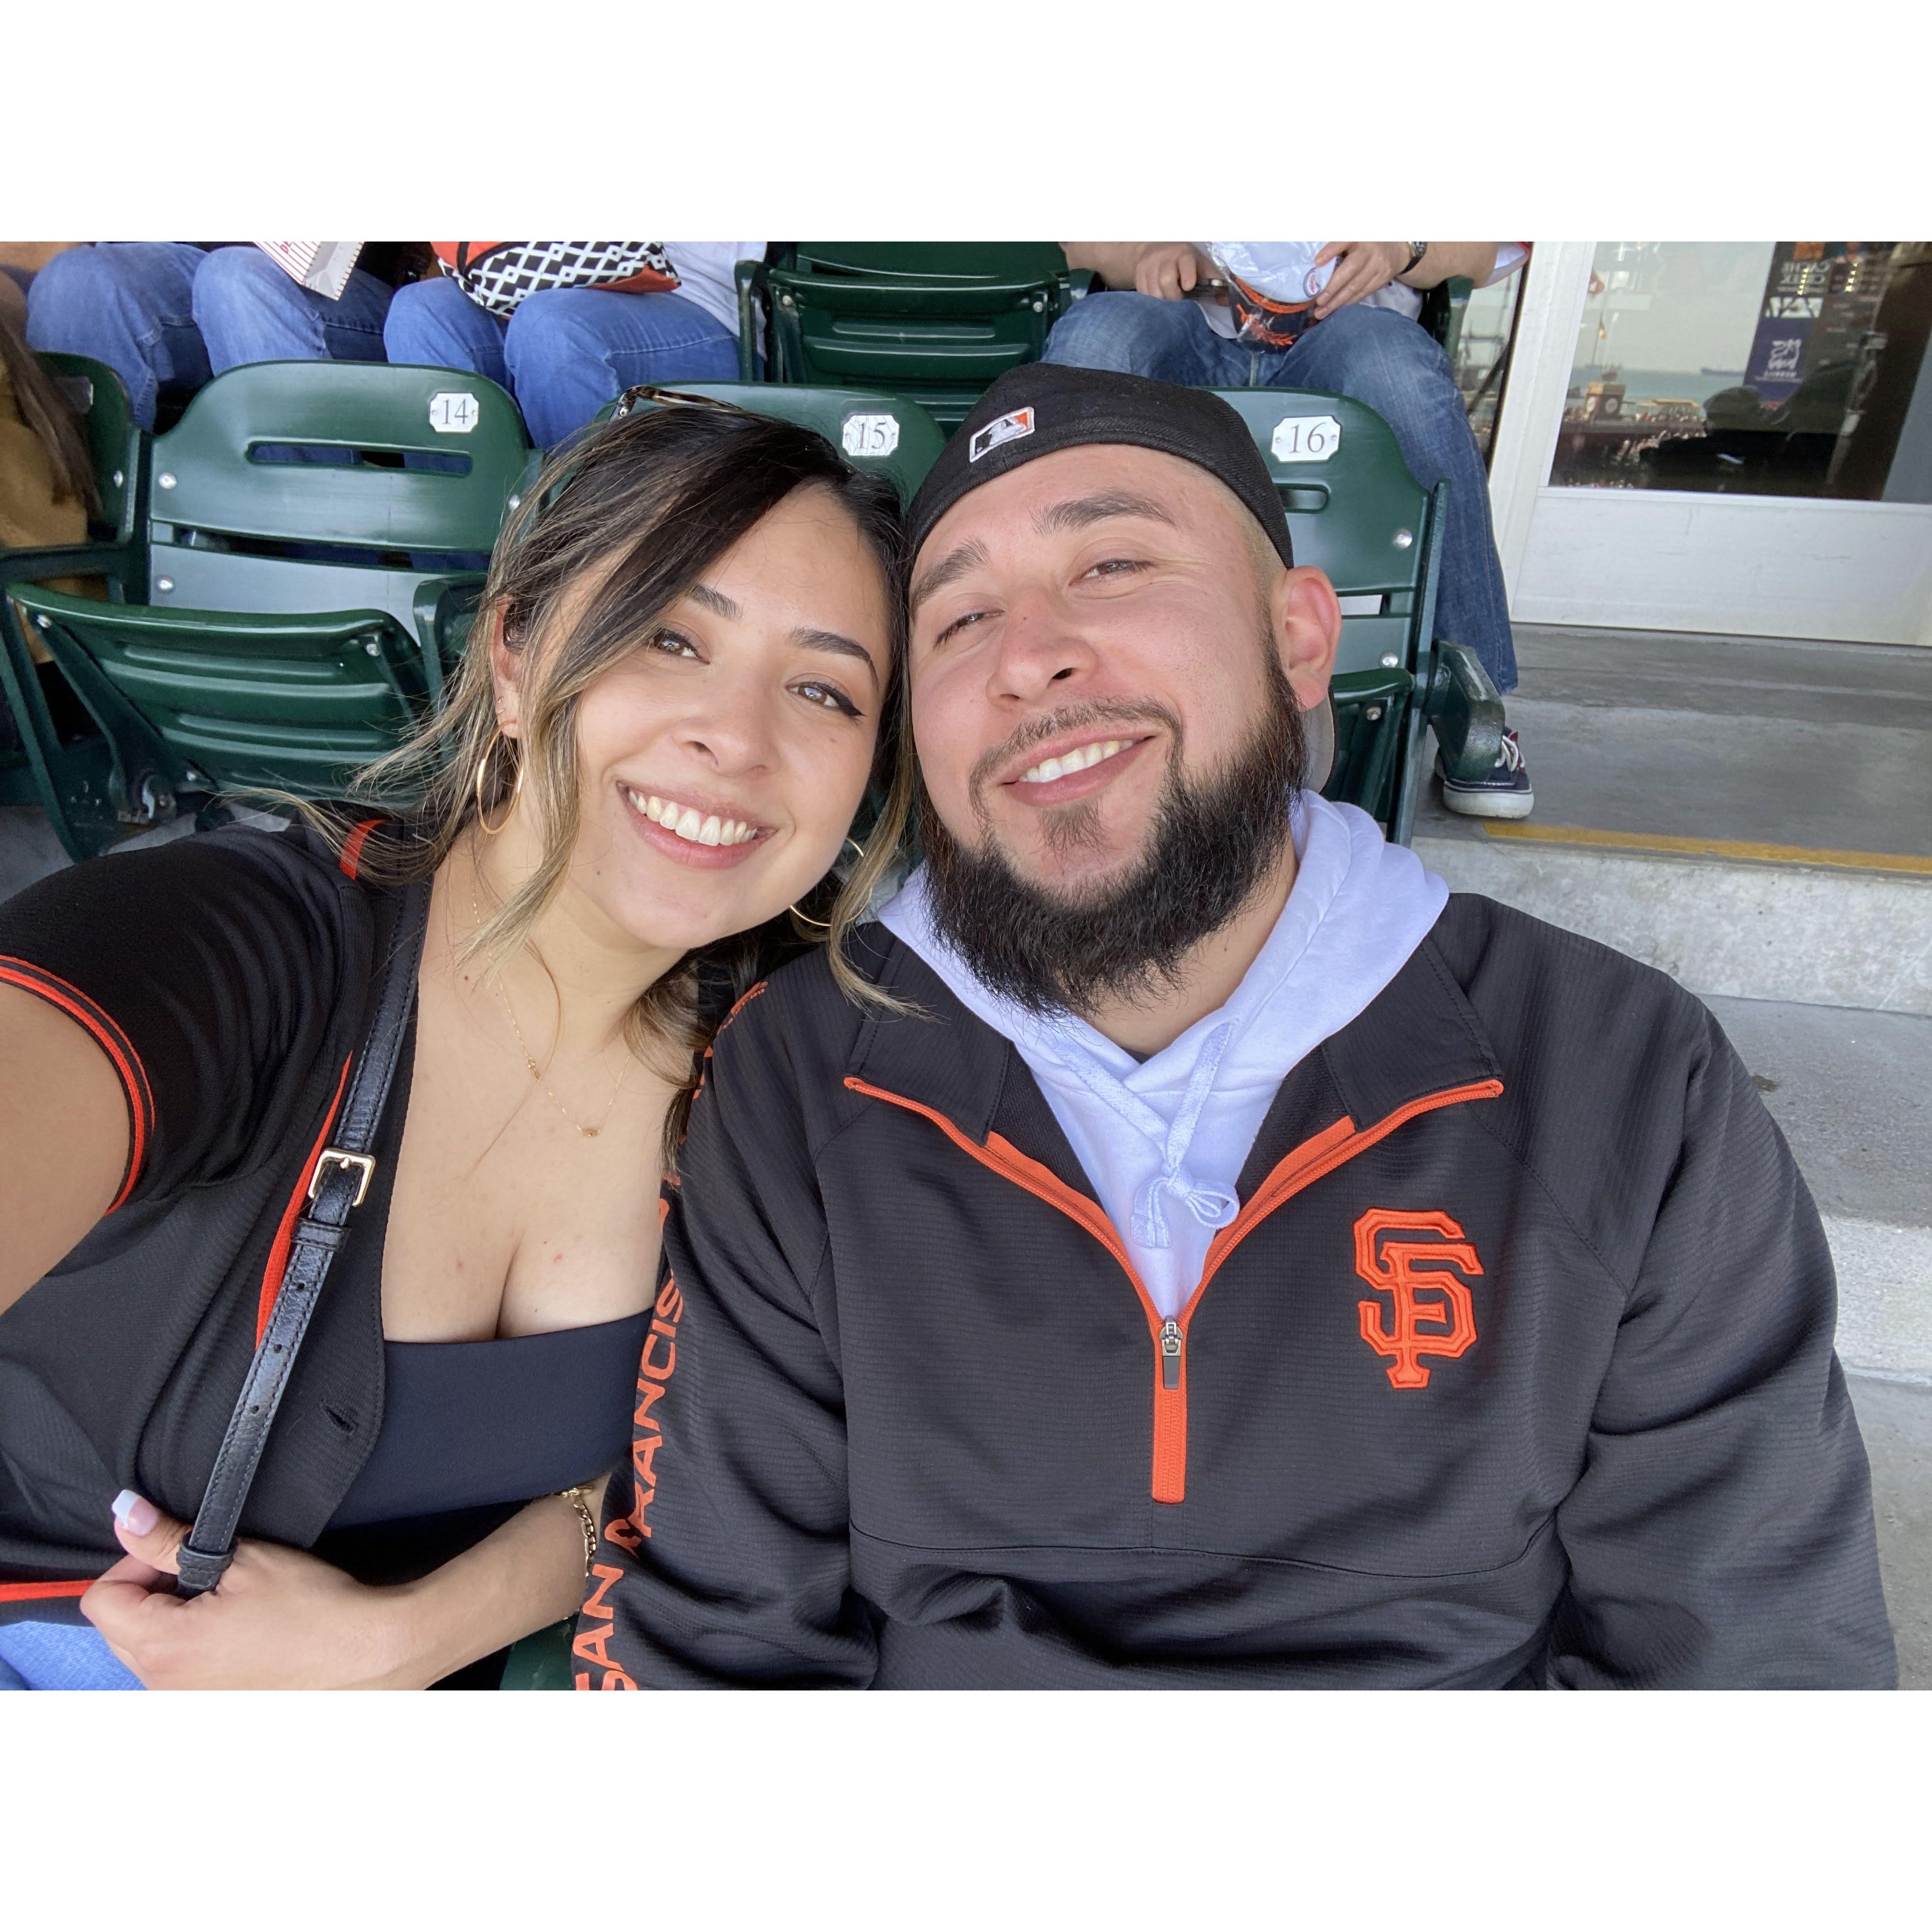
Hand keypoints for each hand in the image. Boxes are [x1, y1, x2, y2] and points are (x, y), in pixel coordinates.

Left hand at [82, 1491, 431, 1688]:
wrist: (369, 1650)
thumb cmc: (313, 1607)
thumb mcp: (239, 1559)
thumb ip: (169, 1540)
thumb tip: (126, 1515)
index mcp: (164, 1649)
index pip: (101, 1599)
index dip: (135, 1561)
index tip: (176, 1551)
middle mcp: (164, 1689)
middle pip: (118, 1629)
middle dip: (151, 1591)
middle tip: (205, 1571)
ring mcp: (188, 1706)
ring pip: (147, 1653)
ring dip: (171, 1621)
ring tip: (227, 1601)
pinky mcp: (212, 1711)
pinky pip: (176, 1676)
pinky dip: (193, 1649)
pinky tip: (239, 1631)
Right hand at [1133, 243, 1213, 300]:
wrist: (1157, 249)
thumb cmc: (1185, 262)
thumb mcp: (1201, 266)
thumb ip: (1214, 282)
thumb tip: (1227, 300)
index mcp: (1184, 253)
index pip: (1185, 263)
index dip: (1187, 275)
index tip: (1188, 286)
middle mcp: (1164, 256)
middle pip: (1166, 281)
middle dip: (1174, 295)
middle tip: (1178, 297)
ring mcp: (1149, 264)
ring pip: (1153, 291)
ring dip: (1162, 299)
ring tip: (1168, 296)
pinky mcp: (1138, 273)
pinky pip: (1143, 293)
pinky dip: (1151, 299)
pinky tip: (1158, 295)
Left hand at [1311, 242, 1410, 319]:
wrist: (1395, 249)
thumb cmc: (1365, 242)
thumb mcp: (1354, 236)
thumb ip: (1336, 244)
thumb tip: (1315, 261)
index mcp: (1359, 235)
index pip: (1344, 241)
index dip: (1331, 251)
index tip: (1317, 262)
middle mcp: (1370, 250)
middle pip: (1350, 269)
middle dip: (1332, 287)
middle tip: (1318, 301)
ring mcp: (1378, 265)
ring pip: (1355, 286)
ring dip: (1337, 301)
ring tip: (1321, 312)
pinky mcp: (1382, 278)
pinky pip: (1362, 292)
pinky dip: (1348, 301)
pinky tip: (1336, 307)